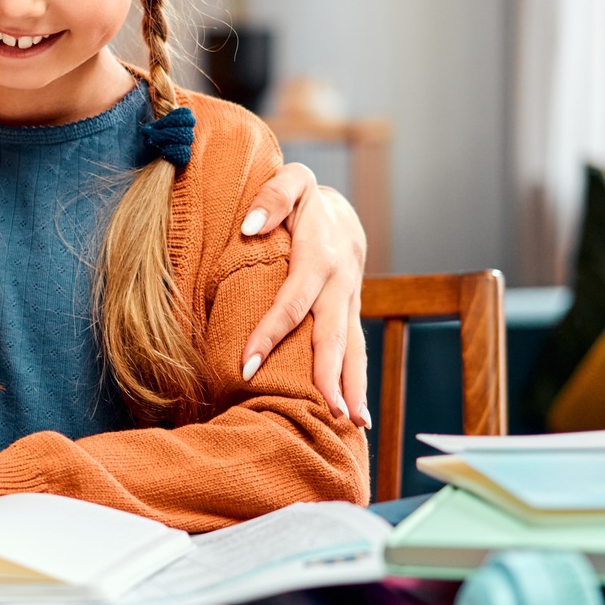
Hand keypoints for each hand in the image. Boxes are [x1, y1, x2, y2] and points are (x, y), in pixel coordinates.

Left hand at [239, 165, 369, 427]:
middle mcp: (342, 283)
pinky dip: (356, 382)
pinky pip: (355, 350)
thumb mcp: (291, 181)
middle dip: (328, 374)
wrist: (340, 209)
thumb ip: (273, 196)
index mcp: (321, 255)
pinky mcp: (351, 315)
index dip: (271, 332)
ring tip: (351, 423)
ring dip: (353, 386)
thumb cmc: (303, 197)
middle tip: (326, 411)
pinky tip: (354, 415)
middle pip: (332, 333)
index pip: (293, 300)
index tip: (248, 365)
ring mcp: (351, 302)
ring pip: (353, 348)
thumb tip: (249, 226)